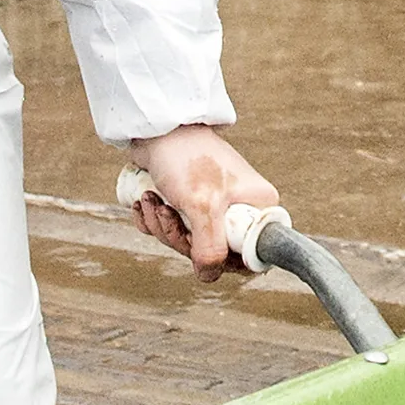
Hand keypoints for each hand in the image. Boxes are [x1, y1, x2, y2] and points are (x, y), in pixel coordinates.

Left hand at [123, 124, 278, 280]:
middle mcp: (240, 208)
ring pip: (187, 241)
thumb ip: (209, 248)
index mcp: (258, 207)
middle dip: (179, 237)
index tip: (200, 248)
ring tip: (153, 199)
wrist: (157, 128)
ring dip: (161, 225)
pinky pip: (171, 229)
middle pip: (212, 252)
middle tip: (167, 212)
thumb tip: (208, 276)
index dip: (223, 260)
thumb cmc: (187, 159)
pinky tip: (145, 201)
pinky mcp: (188, 203)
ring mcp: (213, 206)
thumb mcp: (202, 207)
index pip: (250, 254)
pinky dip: (153, 220)